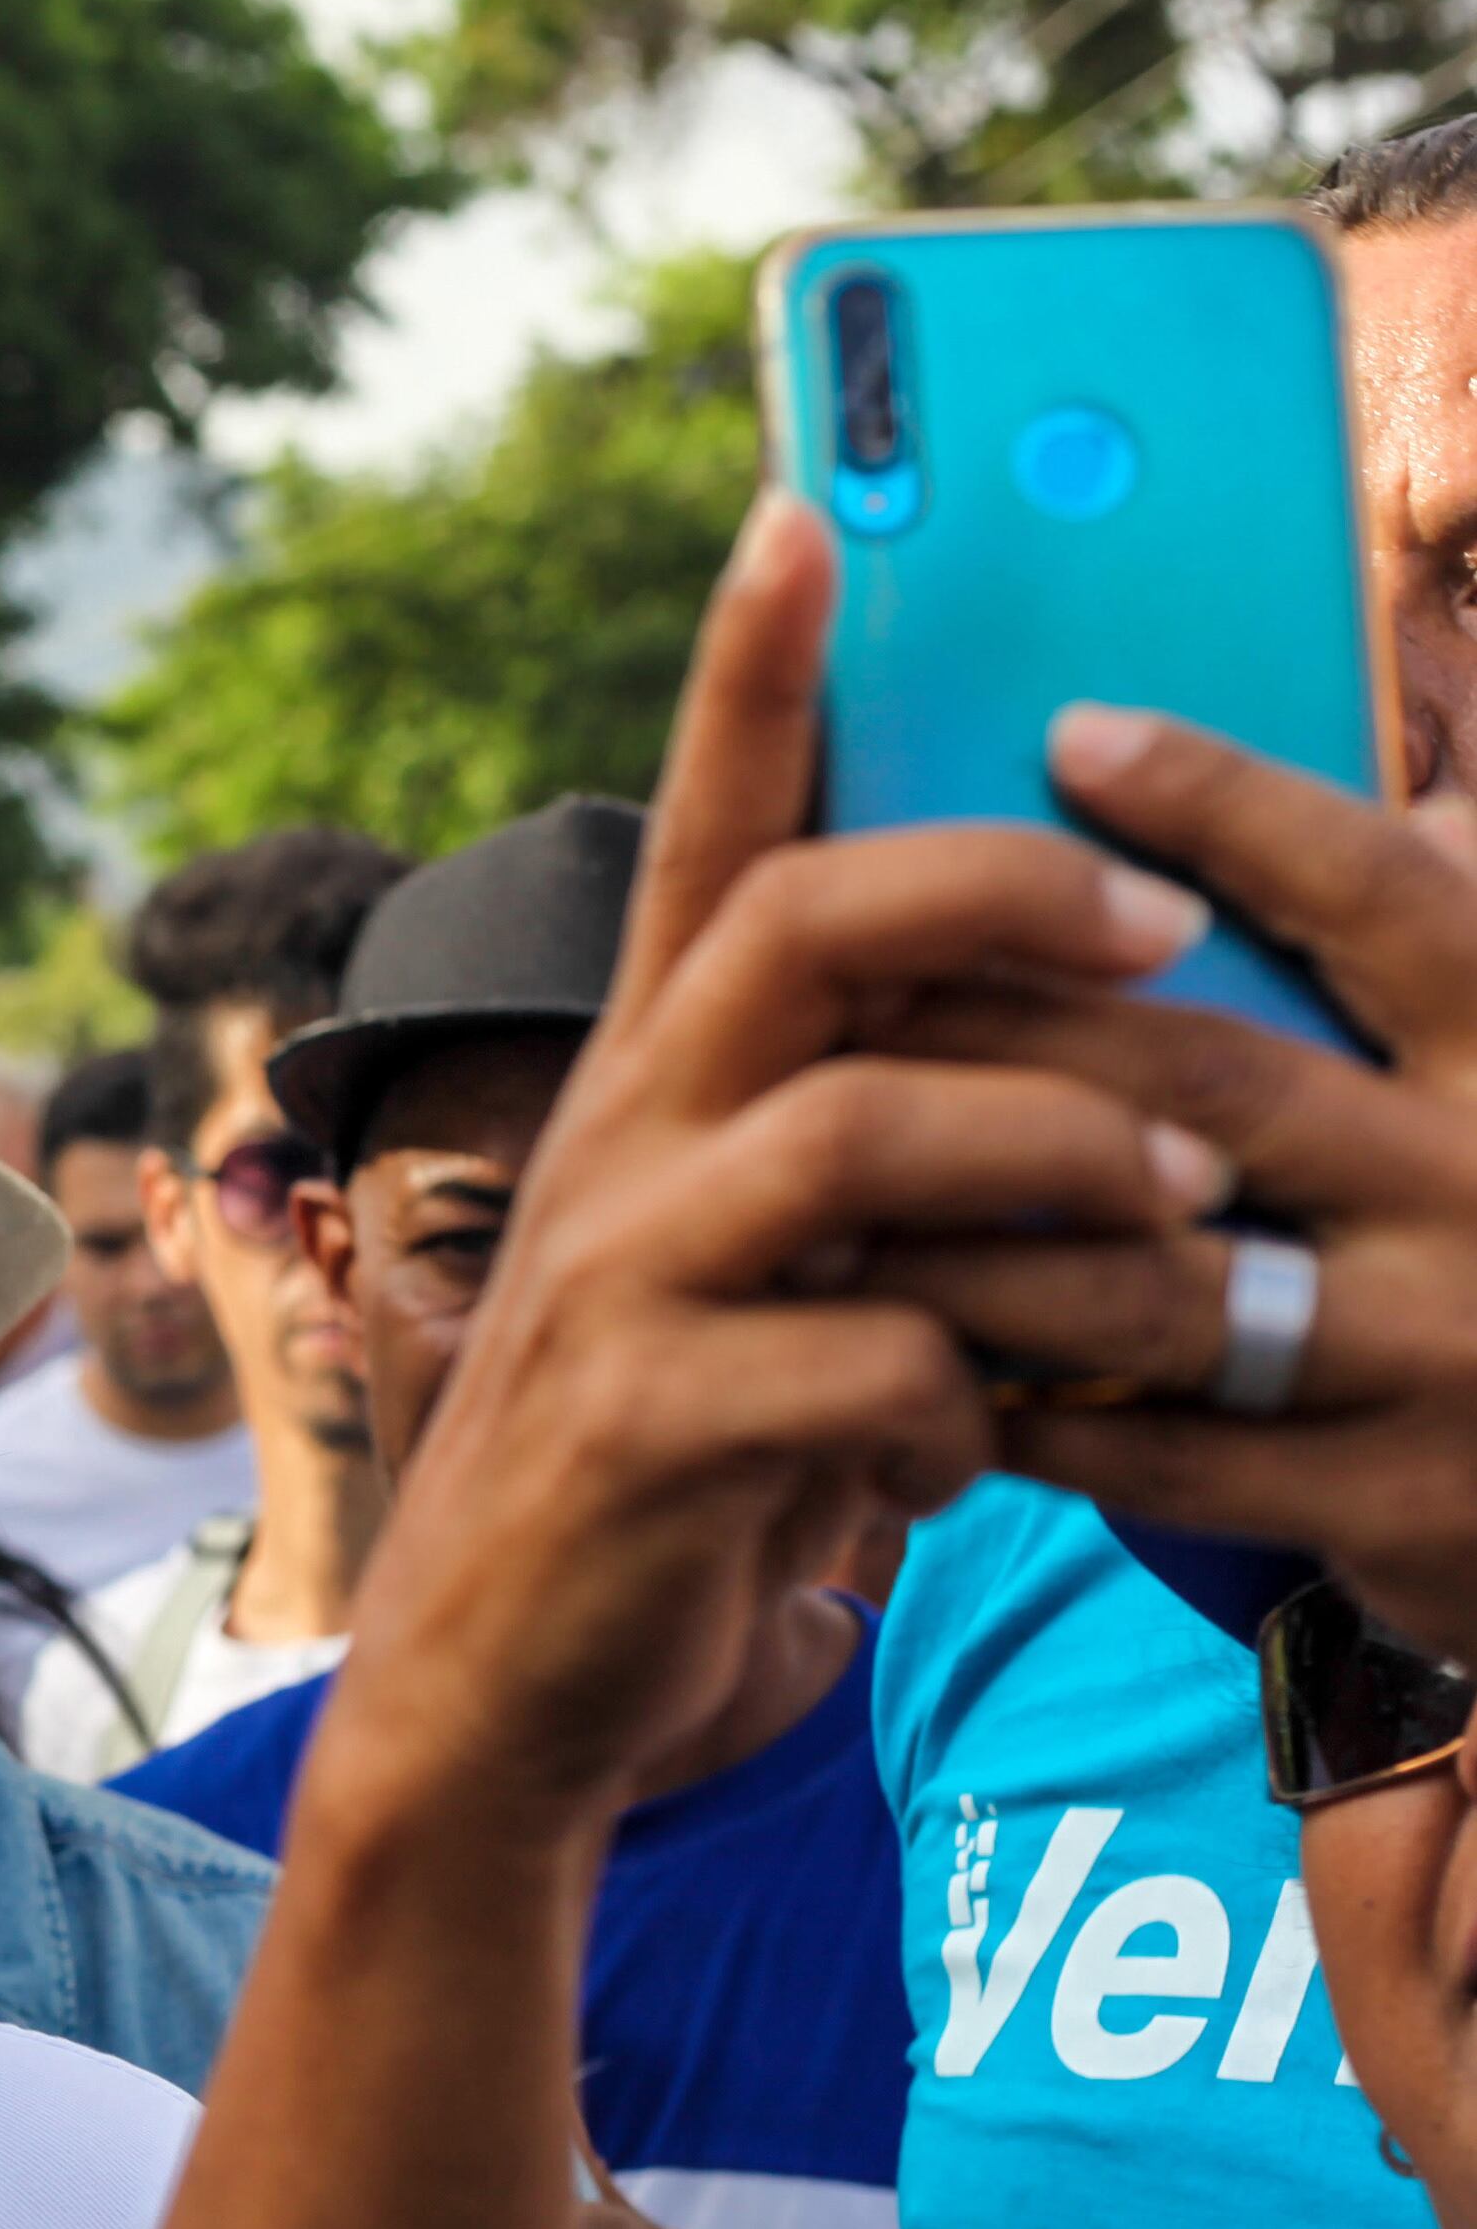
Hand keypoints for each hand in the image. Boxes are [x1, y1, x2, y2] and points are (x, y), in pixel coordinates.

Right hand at [309, 495, 1235, 1827]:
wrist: (510, 1697)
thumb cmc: (690, 1464)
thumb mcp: (782, 1276)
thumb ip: (882, 1163)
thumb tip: (1089, 1051)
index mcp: (654, 1084)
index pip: (700, 830)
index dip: (750, 666)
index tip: (808, 504)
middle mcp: (617, 1143)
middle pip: (794, 921)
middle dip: (1001, 884)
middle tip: (1172, 917)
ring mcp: (615, 1281)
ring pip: (858, 1129)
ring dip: (1059, 1158)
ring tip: (1187, 1218)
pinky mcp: (642, 1428)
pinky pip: (879, 1366)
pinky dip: (986, 1409)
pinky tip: (994, 1458)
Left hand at [839, 721, 1476, 1666]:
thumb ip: (1442, 926)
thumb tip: (1360, 742)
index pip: (1382, 893)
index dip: (1234, 806)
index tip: (1076, 730)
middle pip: (1205, 1074)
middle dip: (1003, 1027)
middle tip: (835, 979)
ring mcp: (1445, 1351)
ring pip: (1148, 1274)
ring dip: (966, 1235)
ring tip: (815, 1187)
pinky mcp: (1393, 1499)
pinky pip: (1156, 1444)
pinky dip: (1016, 1399)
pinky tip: (901, 1354)